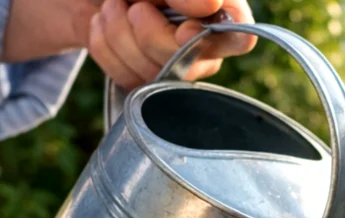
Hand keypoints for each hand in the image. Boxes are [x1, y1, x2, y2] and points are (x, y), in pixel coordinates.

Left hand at [89, 0, 256, 90]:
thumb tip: (210, 6)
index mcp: (220, 13)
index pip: (241, 38)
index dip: (209, 41)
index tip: (184, 28)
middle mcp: (206, 46)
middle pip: (186, 63)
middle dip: (145, 30)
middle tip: (132, 3)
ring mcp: (177, 68)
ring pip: (151, 74)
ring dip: (117, 31)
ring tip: (113, 6)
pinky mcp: (146, 82)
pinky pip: (125, 78)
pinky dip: (103, 45)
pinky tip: (106, 24)